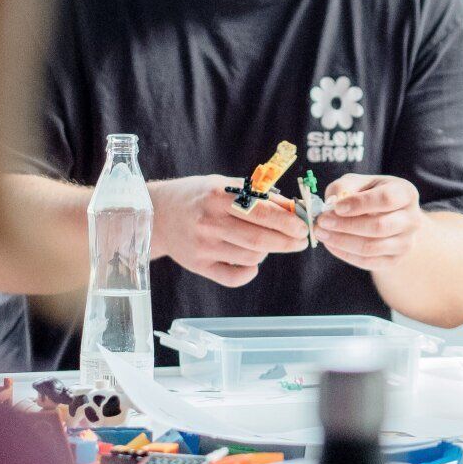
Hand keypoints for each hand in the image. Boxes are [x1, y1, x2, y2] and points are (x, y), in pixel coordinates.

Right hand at [149, 175, 307, 287]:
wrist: (158, 214)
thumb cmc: (200, 196)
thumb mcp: (225, 186)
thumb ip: (259, 196)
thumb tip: (294, 209)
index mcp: (219, 197)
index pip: (262, 213)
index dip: (288, 222)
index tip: (303, 227)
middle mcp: (209, 222)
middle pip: (259, 240)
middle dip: (287, 242)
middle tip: (300, 241)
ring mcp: (202, 246)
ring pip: (250, 257)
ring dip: (268, 252)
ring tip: (267, 242)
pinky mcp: (197, 265)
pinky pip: (233, 278)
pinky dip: (249, 272)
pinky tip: (251, 262)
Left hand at [314, 174, 426, 270]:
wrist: (388, 217)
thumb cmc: (370, 195)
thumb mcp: (359, 183)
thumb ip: (344, 187)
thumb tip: (332, 203)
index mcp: (406, 193)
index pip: (386, 199)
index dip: (360, 204)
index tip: (336, 207)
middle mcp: (412, 219)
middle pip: (379, 227)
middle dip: (346, 225)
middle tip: (322, 221)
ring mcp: (406, 242)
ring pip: (372, 247)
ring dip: (342, 241)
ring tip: (322, 233)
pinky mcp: (395, 260)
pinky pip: (368, 262)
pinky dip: (345, 254)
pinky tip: (331, 244)